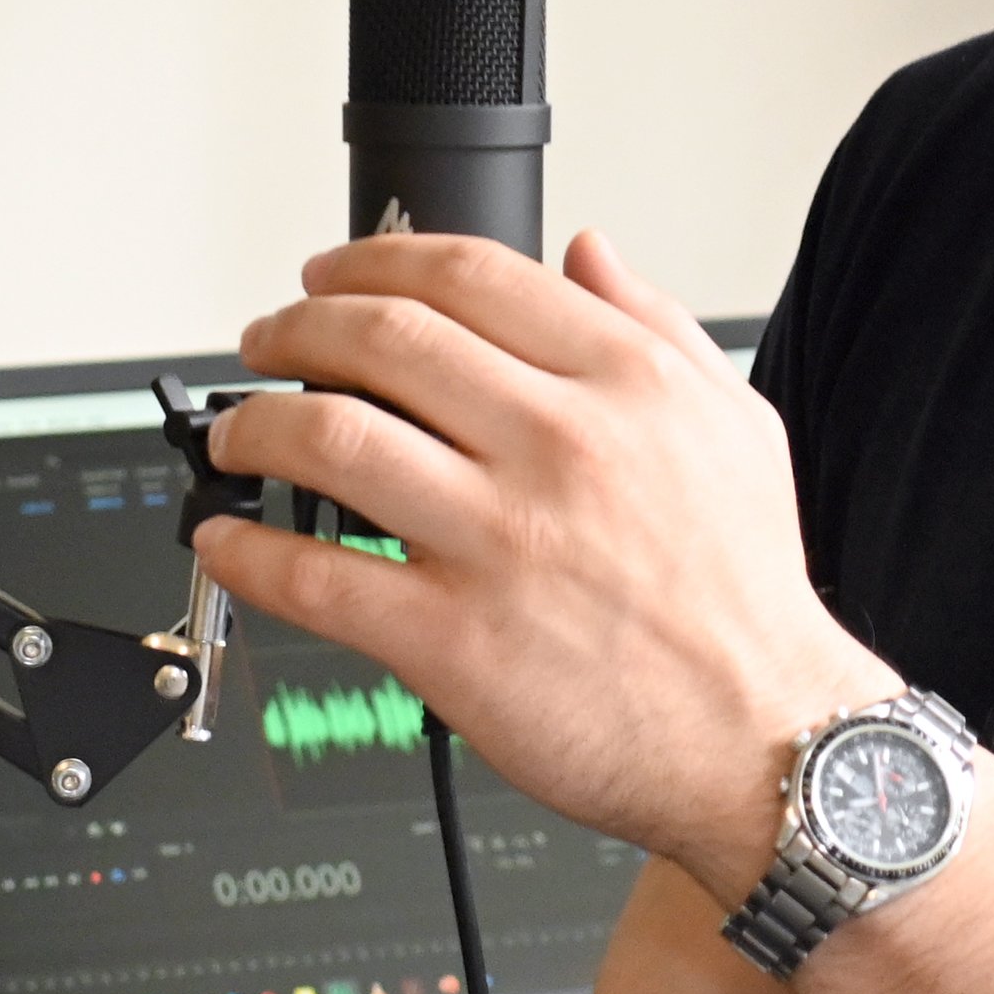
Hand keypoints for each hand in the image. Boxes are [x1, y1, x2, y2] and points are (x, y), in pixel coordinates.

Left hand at [197, 230, 888, 893]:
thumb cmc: (748, 599)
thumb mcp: (737, 427)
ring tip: (235, 433)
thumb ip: (659, 325)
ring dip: (254, 425)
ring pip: (330, 438)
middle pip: (380, 339)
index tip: (330, 279)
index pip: (466, 276)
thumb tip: (591, 252)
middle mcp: (557, 447)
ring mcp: (500, 542)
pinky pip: (319, 580)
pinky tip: (226, 543)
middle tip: (267, 343)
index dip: (371, 261)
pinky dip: (249, 556)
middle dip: (295, 329)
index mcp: (623, 383)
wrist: (767, 742)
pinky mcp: (454, 641)